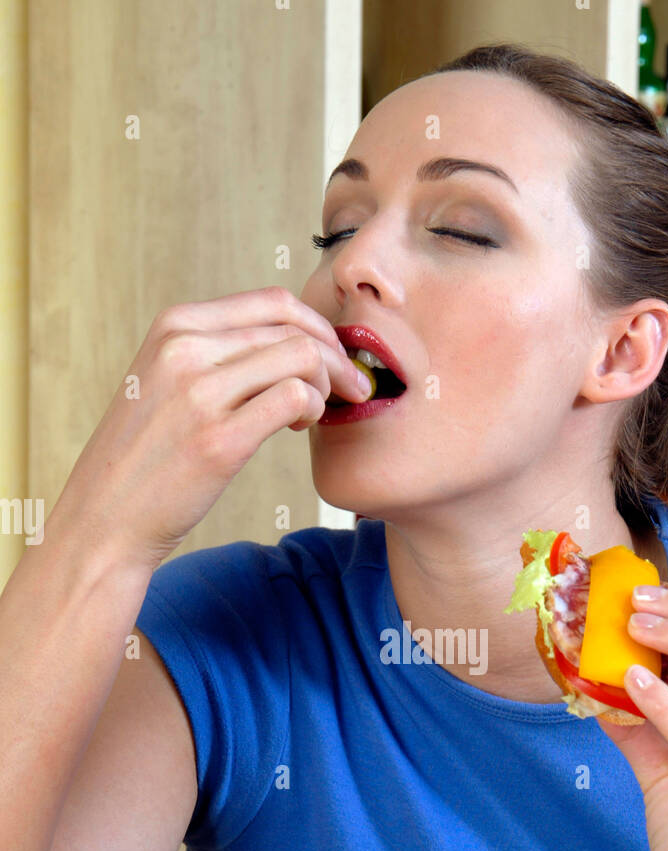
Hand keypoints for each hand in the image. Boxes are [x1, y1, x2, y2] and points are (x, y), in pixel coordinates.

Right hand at [46, 286, 370, 571]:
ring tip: (313, 414)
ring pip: (302, 356)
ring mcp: (200, 392)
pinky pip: (295, 398)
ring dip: (326, 385)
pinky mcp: (219, 439)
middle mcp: (185, 348)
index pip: (272, 301)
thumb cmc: (146, 456)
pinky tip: (297, 428)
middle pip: (294, 326)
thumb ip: (215, 354)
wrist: (105, 518)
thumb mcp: (167, 381)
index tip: (331, 357)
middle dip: (336, 356)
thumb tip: (287, 343)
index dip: (317, 327)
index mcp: (175, 326)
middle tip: (350, 388)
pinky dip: (312, 410)